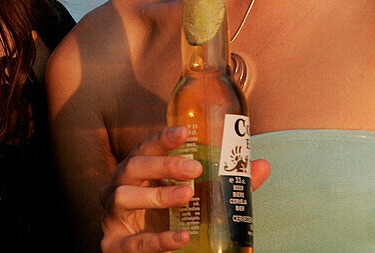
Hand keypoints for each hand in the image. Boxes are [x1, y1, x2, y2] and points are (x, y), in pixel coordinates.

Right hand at [100, 126, 270, 252]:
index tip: (184, 132)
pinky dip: (159, 239)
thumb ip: (224, 185)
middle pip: (133, 166)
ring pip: (125, 198)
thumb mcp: (194, 201)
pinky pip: (134, 242)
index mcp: (138, 172)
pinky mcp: (114, 245)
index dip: (162, 138)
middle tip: (194, 168)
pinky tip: (181, 237)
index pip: (146, 148)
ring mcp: (114, 216)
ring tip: (188, 195)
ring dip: (158, 196)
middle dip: (163, 164)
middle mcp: (120, 187)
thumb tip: (261, 165)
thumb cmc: (166, 219)